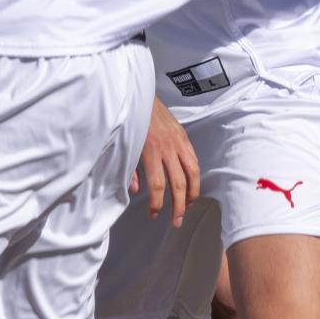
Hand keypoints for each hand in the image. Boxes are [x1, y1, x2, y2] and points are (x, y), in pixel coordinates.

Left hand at [129, 100, 200, 225]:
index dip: (157, 203)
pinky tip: (192, 186)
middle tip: (176, 222)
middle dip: (178, 206)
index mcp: (150, 151)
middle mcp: (167, 148)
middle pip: (177, 184)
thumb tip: (135, 191)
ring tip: (188, 207)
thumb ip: (130, 169)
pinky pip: (194, 160)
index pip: (157, 185)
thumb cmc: (129, 122)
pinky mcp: (184, 136)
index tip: (153, 215)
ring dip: (192, 193)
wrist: (139, 96)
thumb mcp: (125, 146)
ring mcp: (178, 142)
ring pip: (192, 173)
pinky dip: (195, 176)